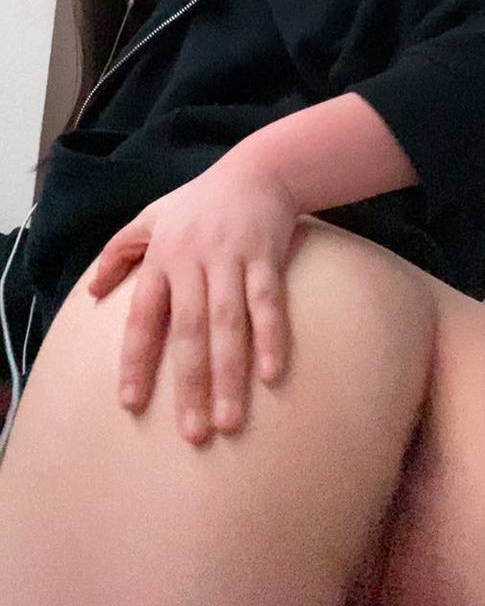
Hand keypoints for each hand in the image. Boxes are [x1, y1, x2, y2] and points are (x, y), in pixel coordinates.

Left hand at [87, 155, 299, 445]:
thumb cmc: (200, 200)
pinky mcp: (265, 254)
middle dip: (190, 384)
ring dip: (229, 373)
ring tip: (229, 421)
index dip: (136, 360)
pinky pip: (268, 301)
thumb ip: (120, 252)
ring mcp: (230, 258)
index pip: (143, 316)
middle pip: (188, 330)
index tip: (131, 404)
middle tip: (193, 435)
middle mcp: (193, 260)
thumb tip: (92, 292)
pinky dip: (271, 336)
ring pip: (227, 322)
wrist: (258, 169)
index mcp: (162, 257)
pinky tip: (272, 374)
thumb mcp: (152, 217)